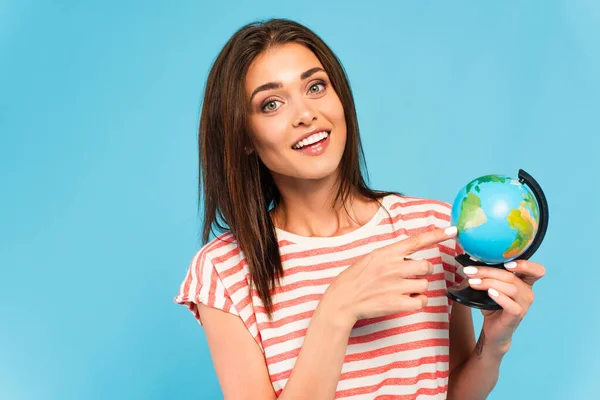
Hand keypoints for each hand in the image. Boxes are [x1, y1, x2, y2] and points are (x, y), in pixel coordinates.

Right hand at [323, 226, 458, 326]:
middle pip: (426, 266)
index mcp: (386, 253)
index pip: (416, 240)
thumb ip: (391, 255)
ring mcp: (396, 285)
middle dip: (422, 272)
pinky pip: (422, 301)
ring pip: (425, 284)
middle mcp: (393, 267)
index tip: (453, 230)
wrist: (342, 300)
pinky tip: (405, 301)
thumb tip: (411, 257)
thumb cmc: (356, 279)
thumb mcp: (371, 258)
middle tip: (408, 277)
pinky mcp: (398, 303)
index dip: (436, 235)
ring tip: (400, 291)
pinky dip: (417, 302)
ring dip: (417, 289)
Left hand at [464, 260, 545, 352]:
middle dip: (488, 271)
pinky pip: (511, 305)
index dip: (525, 264)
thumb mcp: (491, 287)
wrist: (492, 328)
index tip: (507, 263)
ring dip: (489, 283)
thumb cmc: (492, 305)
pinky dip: (500, 297)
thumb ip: (489, 276)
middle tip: (470, 271)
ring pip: (511, 288)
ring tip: (473, 283)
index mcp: (524, 282)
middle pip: (512, 276)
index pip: (536, 270)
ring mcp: (524, 304)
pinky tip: (490, 293)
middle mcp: (527, 292)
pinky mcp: (517, 315)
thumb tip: (472, 265)